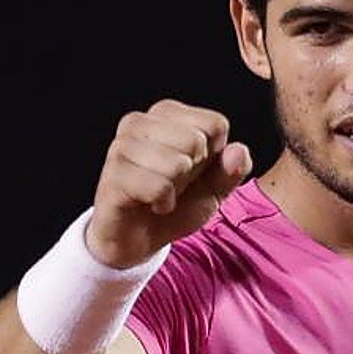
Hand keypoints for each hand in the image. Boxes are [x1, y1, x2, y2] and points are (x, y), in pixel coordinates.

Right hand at [85, 99, 251, 267]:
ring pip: (177, 163)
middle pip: (196, 140)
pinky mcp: (113, 175)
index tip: (193, 170)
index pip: (215, 123)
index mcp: (166, 114)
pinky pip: (159, 187)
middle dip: (193, 172)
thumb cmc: (174, 204)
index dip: (213, 156)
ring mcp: (121, 147)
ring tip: (161, 193)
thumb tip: (239, 151)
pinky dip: (163, 203)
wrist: (137, 239)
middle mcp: (139, 122)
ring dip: (177, 189)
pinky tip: (152, 204)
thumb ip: (231, 170)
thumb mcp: (213, 189)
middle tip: (174, 184)